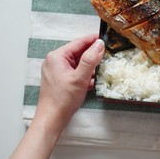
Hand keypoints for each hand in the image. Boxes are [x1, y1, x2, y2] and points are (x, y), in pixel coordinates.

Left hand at [6, 34, 104, 158]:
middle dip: (93, 56)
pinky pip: (76, 71)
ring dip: (90, 68)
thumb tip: (100, 44)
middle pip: (79, 52)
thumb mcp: (80, 78)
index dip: (94, 40)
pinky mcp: (60, 79)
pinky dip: (85, 75)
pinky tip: (90, 83)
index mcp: (57, 56)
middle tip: (106, 58)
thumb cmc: (63, 99)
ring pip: (79, 63)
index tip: (107, 38)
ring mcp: (57, 70)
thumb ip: (90, 59)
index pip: (79, 42)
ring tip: (98, 74)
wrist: (52, 119)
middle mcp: (55, 61)